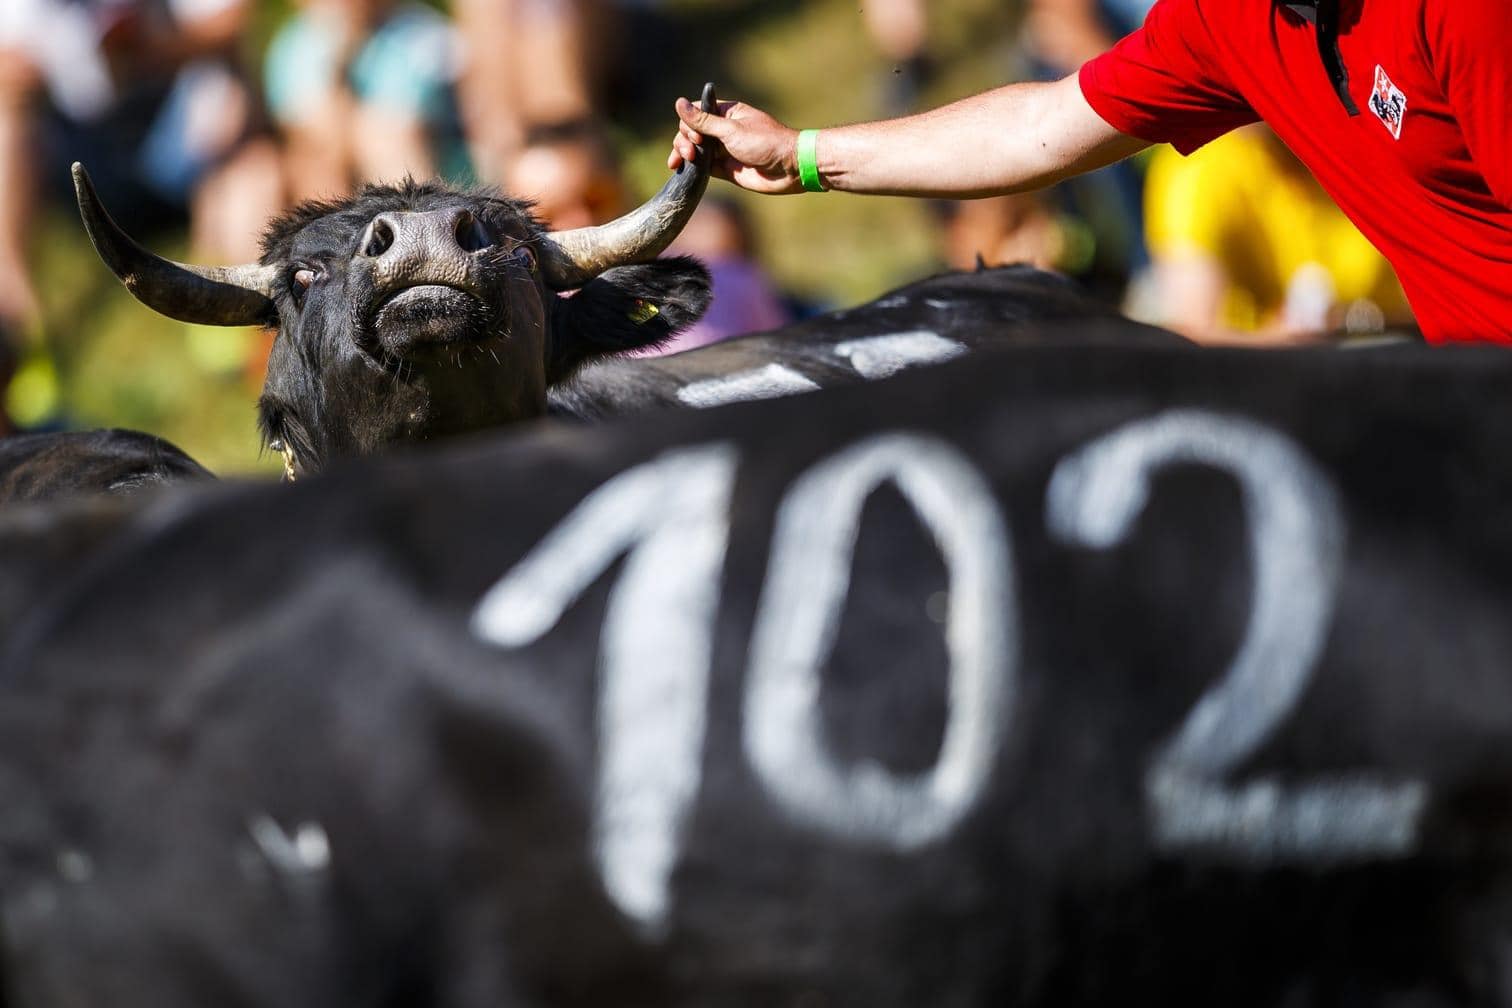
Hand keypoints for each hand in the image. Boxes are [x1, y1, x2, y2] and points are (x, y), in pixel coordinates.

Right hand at [667, 97, 804, 194]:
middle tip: (690, 153)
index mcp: (726, 113)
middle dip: (684, 141)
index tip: (695, 136)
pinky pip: (703, 167)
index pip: (695, 113)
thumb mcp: (731, 130)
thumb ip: (703, 121)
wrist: (789, 168)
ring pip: (695, 149)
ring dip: (684, 153)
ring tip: (681, 163)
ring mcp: (723, 150)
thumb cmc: (765, 143)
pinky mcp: (725, 169)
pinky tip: (681, 171)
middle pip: (691, 132)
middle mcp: (722, 130)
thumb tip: (678, 103)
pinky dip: (691, 168)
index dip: (688, 124)